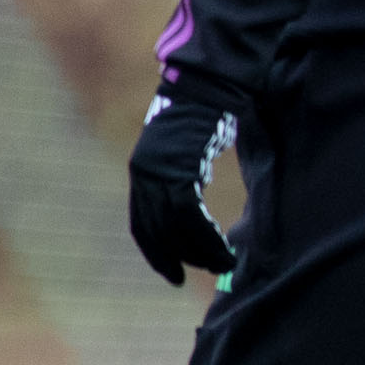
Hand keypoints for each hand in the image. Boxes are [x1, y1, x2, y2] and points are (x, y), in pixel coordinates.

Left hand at [126, 82, 242, 285]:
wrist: (208, 86)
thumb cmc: (203, 119)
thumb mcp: (185, 154)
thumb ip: (182, 181)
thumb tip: (191, 214)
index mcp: (142, 174)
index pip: (142, 224)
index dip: (155, 252)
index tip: (169, 273)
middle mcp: (145, 175)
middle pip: (156, 231)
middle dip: (174, 258)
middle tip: (191, 277)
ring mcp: (160, 172)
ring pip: (175, 227)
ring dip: (198, 252)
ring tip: (220, 265)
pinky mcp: (180, 169)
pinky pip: (190, 214)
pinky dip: (206, 236)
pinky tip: (222, 248)